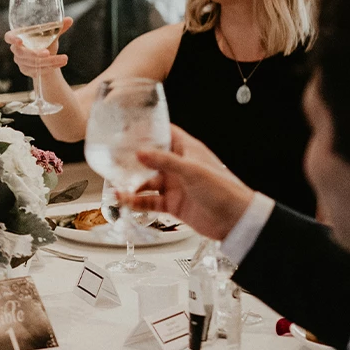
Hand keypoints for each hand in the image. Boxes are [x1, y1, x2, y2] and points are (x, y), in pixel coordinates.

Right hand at [4, 16, 72, 76]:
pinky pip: (36, 70)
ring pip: (33, 63)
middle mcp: (17, 49)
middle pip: (22, 53)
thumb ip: (58, 27)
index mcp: (19, 35)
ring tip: (64, 58)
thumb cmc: (45, 42)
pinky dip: (49, 67)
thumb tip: (69, 19)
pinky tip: (59, 63)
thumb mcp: (52, 34)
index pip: (9, 37)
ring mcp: (20, 61)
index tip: (19, 41)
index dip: (12, 39)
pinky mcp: (26, 70)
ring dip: (49, 61)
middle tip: (48, 53)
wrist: (47, 58)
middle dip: (35, 54)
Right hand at [120, 126, 253, 241]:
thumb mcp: (192, 170)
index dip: (149, 130)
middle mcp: (179, 166)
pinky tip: (125, 200)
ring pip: (147, 181)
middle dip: (133, 159)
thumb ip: (164, 161)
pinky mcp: (173, 203)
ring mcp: (175, 185)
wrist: (235, 220)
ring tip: (116, 184)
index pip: (166, 134)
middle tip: (114, 158)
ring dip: (132, 183)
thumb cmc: (223, 190)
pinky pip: (150, 200)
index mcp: (188, 151)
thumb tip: (140, 152)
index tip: (129, 128)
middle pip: (151, 158)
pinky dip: (136, 201)